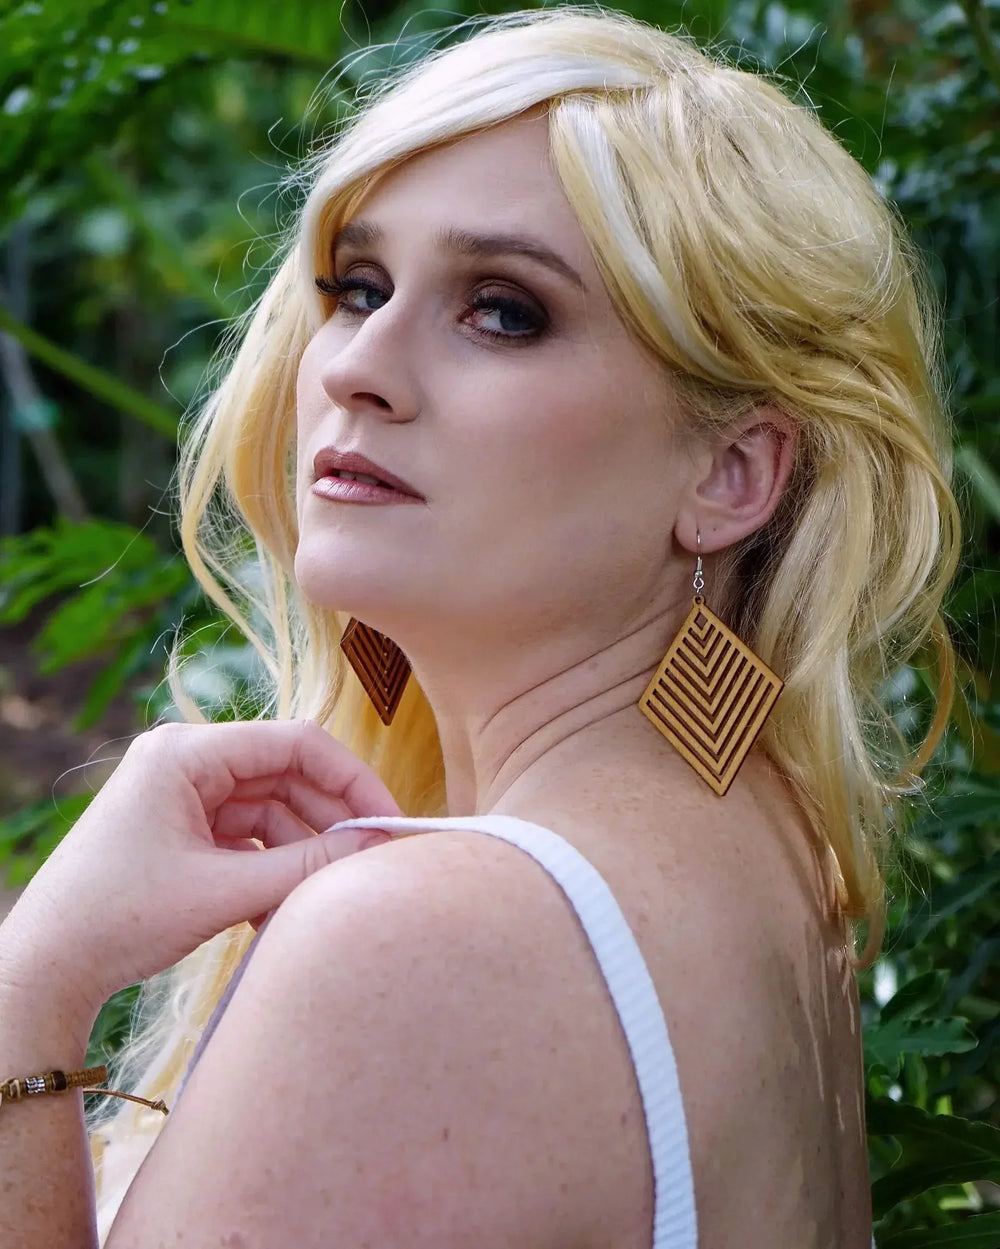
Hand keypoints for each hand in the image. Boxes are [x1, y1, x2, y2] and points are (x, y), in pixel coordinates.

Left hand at [0, 720, 400, 1021]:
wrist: (44, 970)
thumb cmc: (118, 919)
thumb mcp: (223, 892)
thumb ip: (305, 866)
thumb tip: (375, 846)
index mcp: (187, 752)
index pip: (296, 743)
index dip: (352, 779)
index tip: (389, 821)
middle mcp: (187, 761)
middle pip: (287, 776)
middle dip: (329, 821)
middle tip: (371, 861)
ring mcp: (184, 795)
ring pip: (272, 811)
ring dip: (299, 855)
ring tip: (321, 899)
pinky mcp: (183, 829)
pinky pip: (248, 839)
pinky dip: (270, 870)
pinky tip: (281, 911)